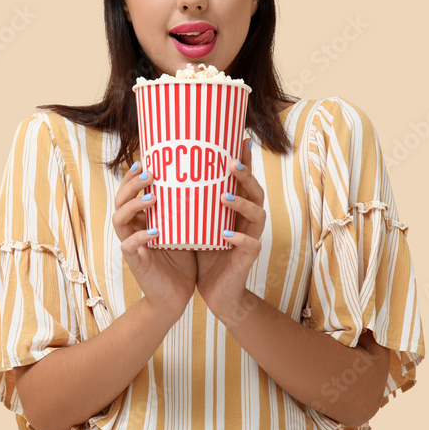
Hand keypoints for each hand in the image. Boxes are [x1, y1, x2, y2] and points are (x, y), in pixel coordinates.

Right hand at [113, 160, 195, 320]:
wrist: (176, 296)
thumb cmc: (181, 261)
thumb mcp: (185, 230)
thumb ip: (186, 209)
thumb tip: (205, 181)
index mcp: (142, 220)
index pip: (130, 192)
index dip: (134, 176)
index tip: (146, 159)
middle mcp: (132, 229)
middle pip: (120, 200)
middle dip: (132, 184)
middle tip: (149, 173)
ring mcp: (131, 245)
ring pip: (119, 219)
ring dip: (134, 205)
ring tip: (152, 197)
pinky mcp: (136, 263)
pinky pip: (130, 246)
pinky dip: (141, 236)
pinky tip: (155, 230)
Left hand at [195, 138, 265, 317]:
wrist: (216, 291)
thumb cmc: (208, 253)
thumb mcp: (198, 222)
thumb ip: (193, 201)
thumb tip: (171, 172)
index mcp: (238, 208)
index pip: (243, 180)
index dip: (245, 160)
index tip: (240, 138)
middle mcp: (249, 219)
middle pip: (256, 191)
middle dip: (245, 176)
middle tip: (230, 163)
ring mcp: (251, 237)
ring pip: (257, 214)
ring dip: (241, 203)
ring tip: (224, 196)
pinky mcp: (247, 258)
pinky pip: (249, 245)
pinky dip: (239, 239)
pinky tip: (225, 235)